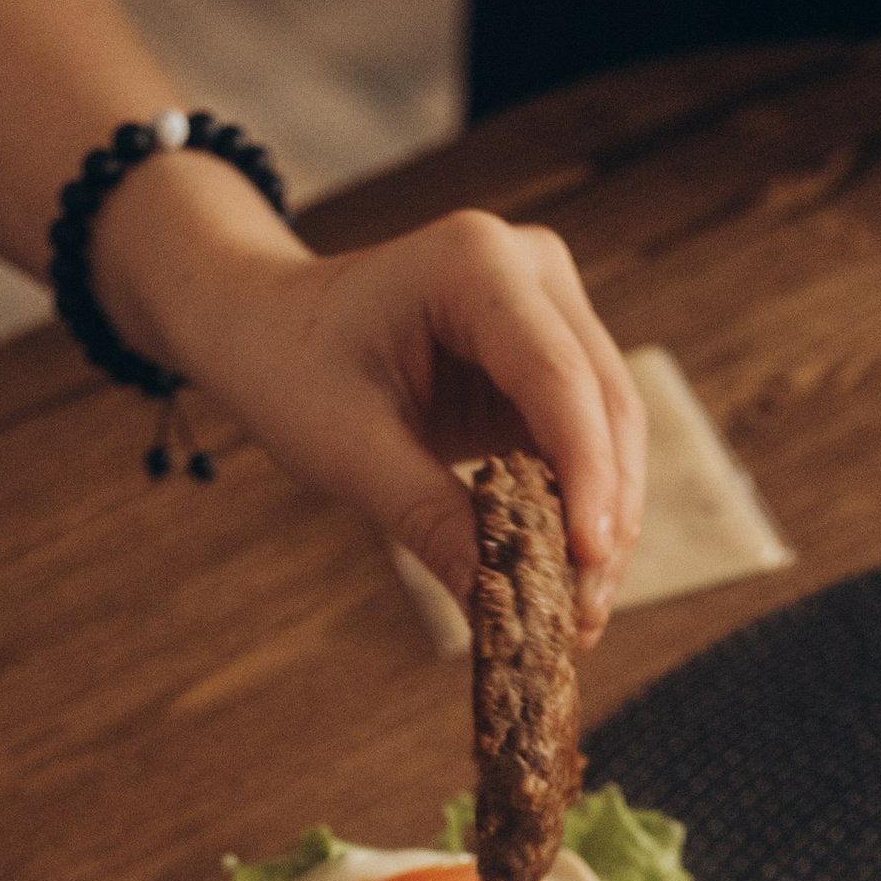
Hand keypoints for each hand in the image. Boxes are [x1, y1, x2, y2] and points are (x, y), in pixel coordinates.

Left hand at [97, 175, 647, 638]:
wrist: (269, 330)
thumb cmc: (292, 370)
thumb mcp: (347, 448)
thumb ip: (428, 518)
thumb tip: (497, 606)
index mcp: (474, 263)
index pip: (556, 376)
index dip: (585, 473)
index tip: (588, 560)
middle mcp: (531, 271)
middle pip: (604, 402)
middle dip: (604, 513)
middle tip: (585, 616)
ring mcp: (550, 310)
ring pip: (611, 427)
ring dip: (603, 523)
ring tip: (580, 617)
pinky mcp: (550, 358)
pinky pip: (586, 442)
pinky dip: (580, 511)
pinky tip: (566, 581)